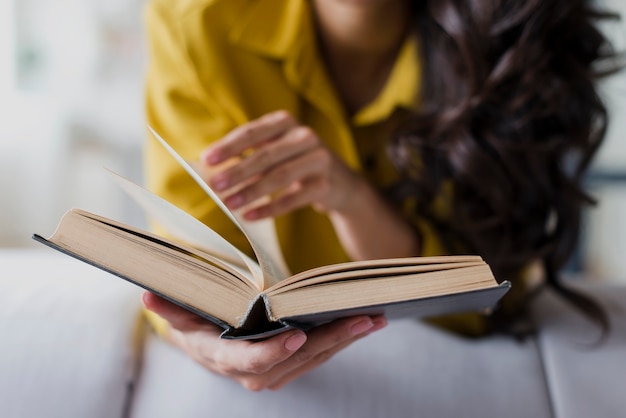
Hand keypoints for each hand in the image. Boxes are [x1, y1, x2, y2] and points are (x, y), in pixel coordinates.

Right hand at [142, 292, 387, 390]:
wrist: (208, 343)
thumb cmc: (195, 322)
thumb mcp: (182, 314)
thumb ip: (170, 307)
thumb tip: (148, 295)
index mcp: (224, 358)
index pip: (250, 361)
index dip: (273, 351)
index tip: (297, 336)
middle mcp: (252, 372)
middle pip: (295, 359)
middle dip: (330, 340)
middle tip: (361, 319)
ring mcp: (275, 371)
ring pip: (314, 358)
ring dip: (345, 339)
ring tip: (374, 318)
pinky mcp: (291, 365)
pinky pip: (320, 354)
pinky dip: (343, 339)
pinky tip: (366, 323)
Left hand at [200, 110, 364, 219]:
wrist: (341, 184)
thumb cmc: (296, 165)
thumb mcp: (276, 152)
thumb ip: (249, 156)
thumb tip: (211, 171)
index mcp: (286, 123)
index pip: (253, 132)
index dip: (229, 146)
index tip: (207, 160)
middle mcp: (305, 136)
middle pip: (265, 155)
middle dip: (237, 171)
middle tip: (214, 185)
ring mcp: (319, 159)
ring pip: (279, 176)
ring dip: (251, 191)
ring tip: (229, 203)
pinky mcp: (326, 185)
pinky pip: (294, 198)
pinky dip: (270, 208)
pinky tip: (250, 215)